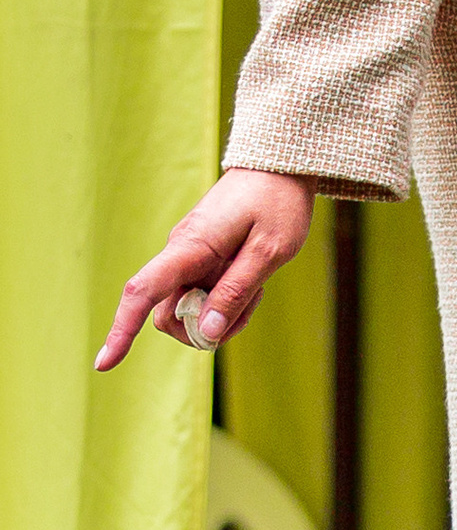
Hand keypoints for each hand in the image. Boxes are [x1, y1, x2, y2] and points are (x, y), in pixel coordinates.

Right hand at [95, 171, 316, 371]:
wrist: (279, 165)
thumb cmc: (278, 203)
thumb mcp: (270, 251)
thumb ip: (236, 291)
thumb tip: (206, 332)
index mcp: (190, 247)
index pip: (142, 293)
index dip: (122, 330)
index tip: (104, 364)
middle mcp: (180, 252)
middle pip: (168, 314)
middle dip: (202, 329)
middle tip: (249, 306)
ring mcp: (189, 256)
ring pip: (190, 308)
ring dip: (221, 314)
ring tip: (257, 288)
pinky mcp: (201, 258)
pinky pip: (204, 294)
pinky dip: (227, 300)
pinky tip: (253, 281)